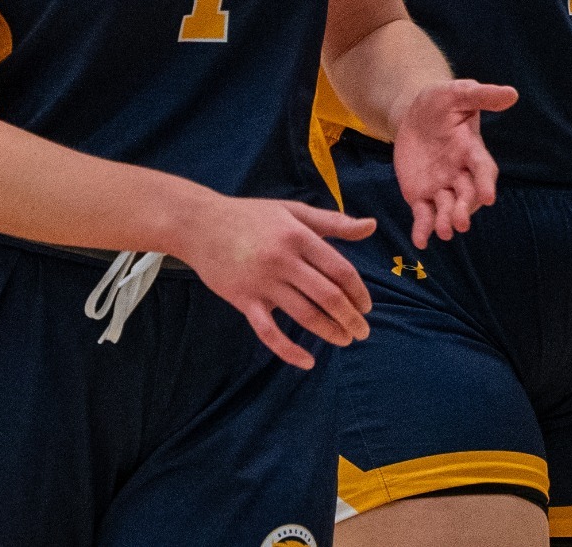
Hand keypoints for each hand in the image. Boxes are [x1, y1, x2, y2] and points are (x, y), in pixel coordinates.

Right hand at [184, 198, 377, 369]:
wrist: (200, 224)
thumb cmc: (251, 216)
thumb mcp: (294, 211)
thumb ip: (334, 222)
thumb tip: (371, 227)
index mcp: (299, 236)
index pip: (340, 270)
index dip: (359, 292)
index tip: (366, 306)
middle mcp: (283, 260)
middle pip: (327, 296)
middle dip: (350, 318)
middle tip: (363, 332)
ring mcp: (262, 282)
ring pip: (304, 314)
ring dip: (329, 332)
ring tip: (344, 340)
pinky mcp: (243, 300)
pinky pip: (268, 332)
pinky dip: (288, 350)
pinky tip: (307, 361)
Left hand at [393, 80, 517, 248]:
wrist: (414, 114)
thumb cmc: (441, 101)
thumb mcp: (458, 92)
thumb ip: (482, 95)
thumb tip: (512, 94)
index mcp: (471, 149)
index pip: (483, 168)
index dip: (485, 182)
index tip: (488, 197)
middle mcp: (460, 172)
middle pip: (466, 194)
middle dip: (464, 208)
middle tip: (461, 222)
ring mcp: (442, 186)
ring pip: (447, 208)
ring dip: (446, 221)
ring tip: (444, 232)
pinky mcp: (422, 195)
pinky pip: (424, 215)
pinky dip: (423, 228)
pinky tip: (420, 241)